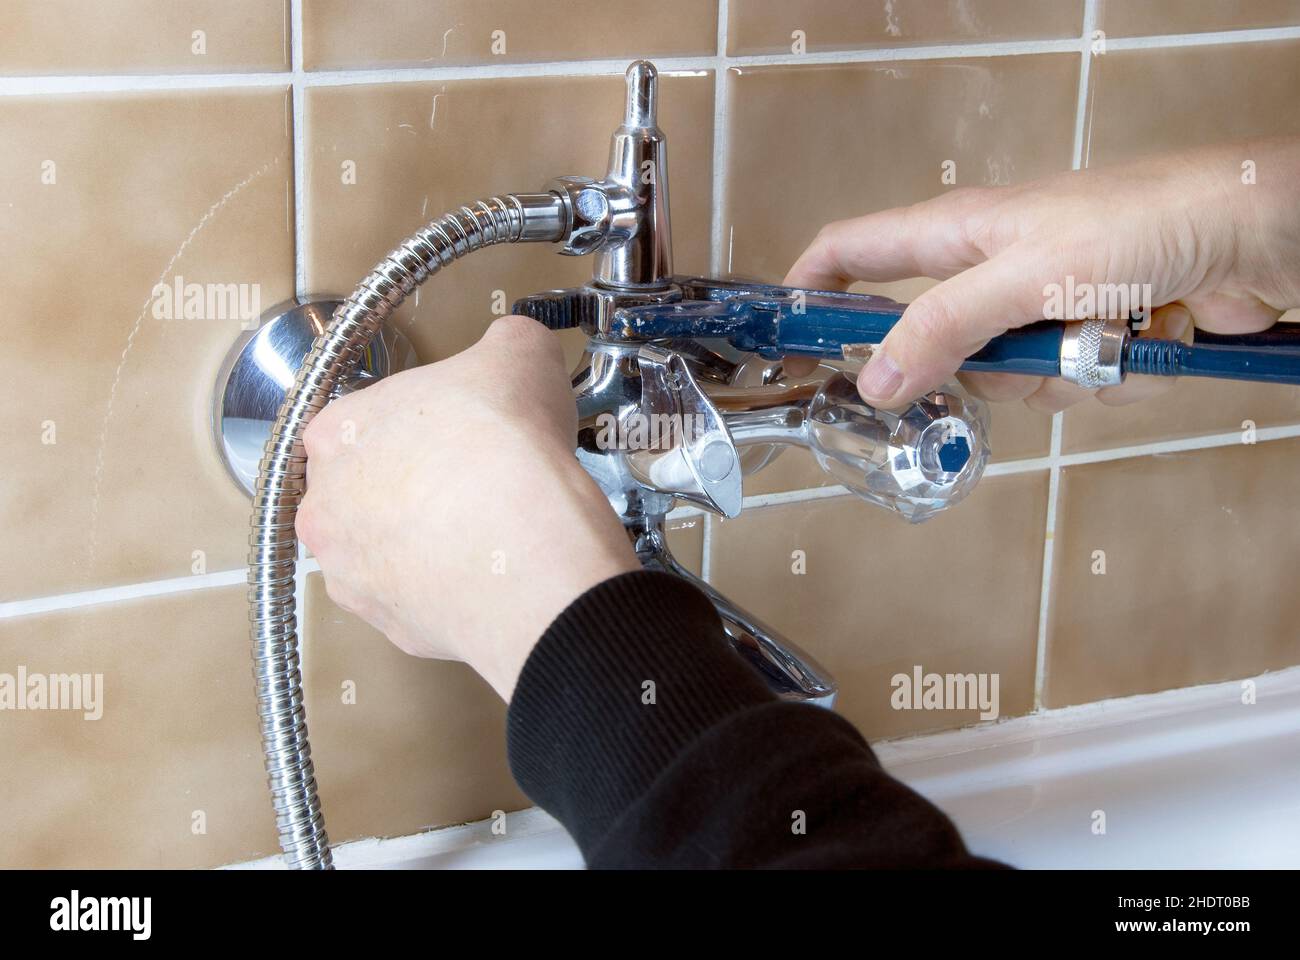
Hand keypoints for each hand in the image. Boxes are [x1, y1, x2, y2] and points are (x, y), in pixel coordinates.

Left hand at [296, 315, 638, 700]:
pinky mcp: (390, 627)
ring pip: (386, 550)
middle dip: (415, 485)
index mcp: (336, 431)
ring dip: (426, 541)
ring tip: (485, 528)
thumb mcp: (518, 353)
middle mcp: (326, 508)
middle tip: (471, 478)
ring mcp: (352, 575)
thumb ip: (505, 343)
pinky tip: (487, 570)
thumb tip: (516, 346)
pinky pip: (416, 601)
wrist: (526, 549)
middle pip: (366, 488)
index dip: (418, 420)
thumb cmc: (505, 450)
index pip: (364, 418)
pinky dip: (447, 588)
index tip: (451, 427)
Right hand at [785, 136, 1299, 410]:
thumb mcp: (1023, 276)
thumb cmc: (1138, 223)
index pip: (852, 251)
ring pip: (1004, 379)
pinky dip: (1099, 379)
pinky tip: (1135, 342)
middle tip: (1008, 361)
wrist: (1252, 237)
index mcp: (954, 236)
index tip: (787, 343)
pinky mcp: (1085, 339)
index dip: (811, 289)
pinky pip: (1063, 388)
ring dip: (1052, 376)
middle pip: (932, 346)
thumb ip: (942, 329)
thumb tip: (872, 381)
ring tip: (1099, 335)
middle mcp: (988, 272)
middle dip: (972, 371)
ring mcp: (1037, 308)